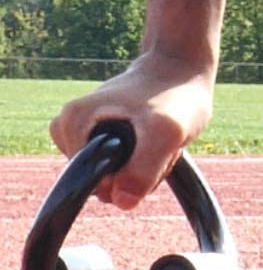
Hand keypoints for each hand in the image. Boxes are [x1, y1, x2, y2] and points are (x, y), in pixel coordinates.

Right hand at [49, 52, 213, 209]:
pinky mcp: (105, 137)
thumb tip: (122, 201)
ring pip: (118, 179)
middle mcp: (70, 128)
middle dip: (140, 172)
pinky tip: (160, 139)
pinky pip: (127, 169)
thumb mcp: (166, 131)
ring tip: (160, 137)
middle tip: (160, 142)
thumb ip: (145, 168)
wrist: (184, 68)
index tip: (150, 146)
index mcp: (70, 124)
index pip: (94, 184)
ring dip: (148, 167)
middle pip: (105, 183)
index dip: (129, 176)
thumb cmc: (175, 95)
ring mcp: (87, 133)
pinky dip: (149, 162)